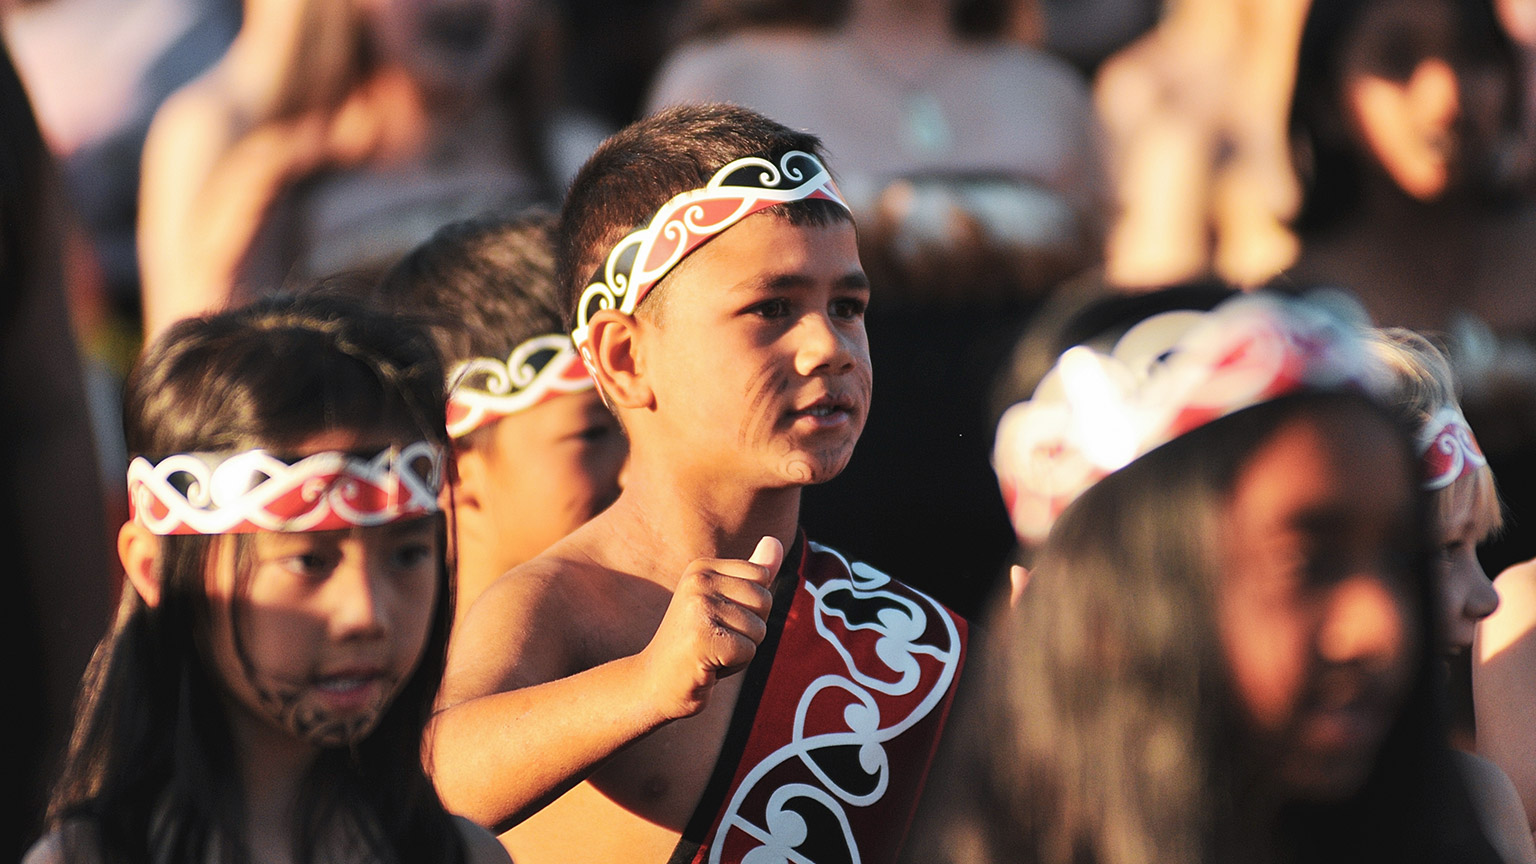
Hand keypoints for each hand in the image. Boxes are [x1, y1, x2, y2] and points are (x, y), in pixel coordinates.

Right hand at [639, 536, 782, 721]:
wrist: (655, 684)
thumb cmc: (696, 645)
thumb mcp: (724, 603)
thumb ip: (751, 574)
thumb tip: (775, 541)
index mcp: (702, 567)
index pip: (762, 577)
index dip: (751, 607)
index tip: (719, 621)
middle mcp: (698, 580)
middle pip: (765, 601)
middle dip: (750, 630)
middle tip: (715, 639)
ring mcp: (698, 607)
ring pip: (759, 629)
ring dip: (741, 650)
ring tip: (710, 651)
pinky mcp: (703, 637)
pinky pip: (748, 651)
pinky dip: (734, 665)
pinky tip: (707, 665)